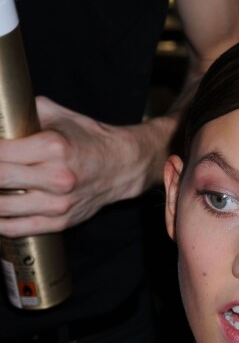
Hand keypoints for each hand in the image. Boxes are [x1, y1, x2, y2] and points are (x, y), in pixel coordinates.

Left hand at [0, 96, 172, 236]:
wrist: (122, 165)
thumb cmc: (88, 139)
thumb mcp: (56, 114)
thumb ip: (21, 114)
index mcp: (53, 147)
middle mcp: (57, 177)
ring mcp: (60, 203)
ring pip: (4, 207)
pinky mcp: (62, 221)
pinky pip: (21, 228)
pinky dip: (0, 224)